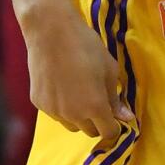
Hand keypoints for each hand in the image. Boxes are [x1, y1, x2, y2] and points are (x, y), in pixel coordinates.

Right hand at [21, 0, 135, 149]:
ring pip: (72, 124)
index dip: (115, 126)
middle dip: (98, 121)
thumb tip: (126, 117)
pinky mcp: (39, 103)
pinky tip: (63, 84)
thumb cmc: (86, 46)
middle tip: (98, 99)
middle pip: (90, 131)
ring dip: (79, 116)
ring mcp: (53, 111)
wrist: (51, 31)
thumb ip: (116, 97)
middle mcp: (73, 114)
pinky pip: (56, 113)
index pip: (108, 132)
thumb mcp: (109, 69)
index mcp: (95, 106)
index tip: (115, 116)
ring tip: (80, 90)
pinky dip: (62, 106)